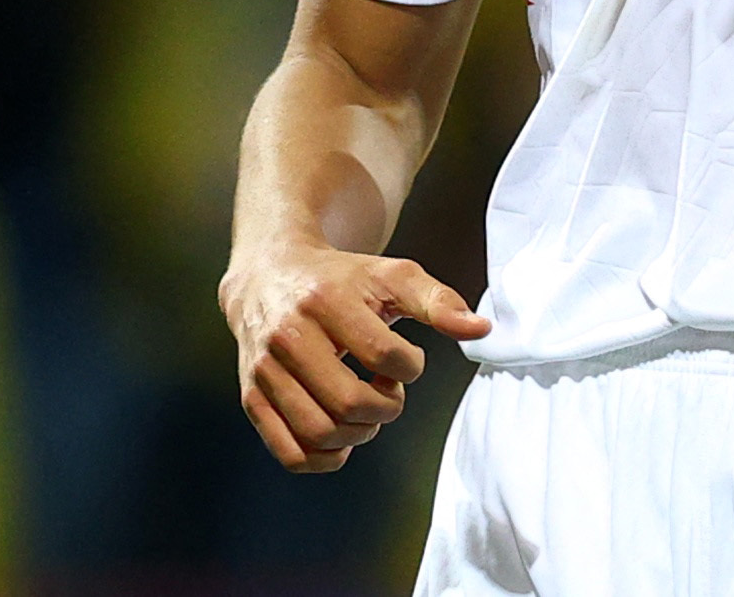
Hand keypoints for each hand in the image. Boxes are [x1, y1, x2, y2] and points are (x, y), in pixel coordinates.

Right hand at [220, 245, 491, 471]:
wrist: (270, 273)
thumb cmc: (340, 278)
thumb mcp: (391, 276)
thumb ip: (438, 301)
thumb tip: (482, 330)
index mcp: (326, 301)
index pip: (383, 354)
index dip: (410, 367)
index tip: (407, 360)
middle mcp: (288, 335)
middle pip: (349, 402)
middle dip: (385, 408)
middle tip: (387, 391)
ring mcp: (265, 369)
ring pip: (319, 432)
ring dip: (358, 434)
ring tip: (364, 408)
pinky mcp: (251, 397)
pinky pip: (289, 452)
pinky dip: (324, 458)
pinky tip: (341, 437)